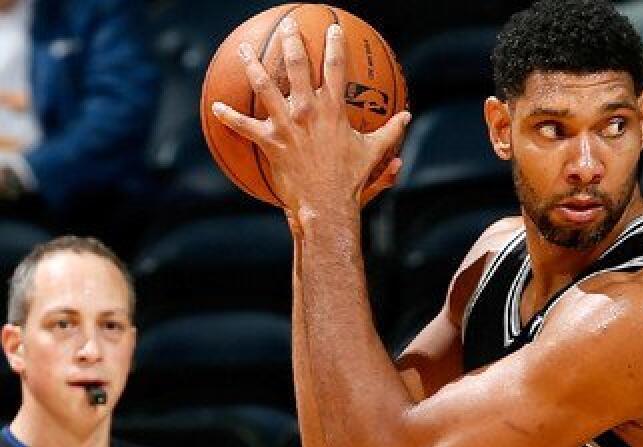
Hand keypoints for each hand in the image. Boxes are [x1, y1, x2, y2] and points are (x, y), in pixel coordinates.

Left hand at [211, 18, 408, 213]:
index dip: (335, 45)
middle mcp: (308, 110)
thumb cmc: (351, 179)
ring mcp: (287, 124)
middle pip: (297, 66)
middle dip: (291, 41)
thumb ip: (390, 132)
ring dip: (252, 65)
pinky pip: (245, 126)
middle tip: (287, 26)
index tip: (332, 29)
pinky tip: (215, 107)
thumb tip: (407, 118)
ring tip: (246, 50)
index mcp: (334, 110)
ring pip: (265, 86)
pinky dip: (229, 117)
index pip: (336, 68)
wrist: (328, 203)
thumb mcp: (374, 153)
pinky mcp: (271, 141)